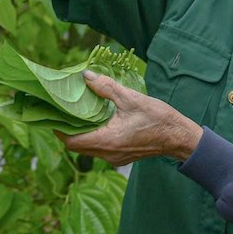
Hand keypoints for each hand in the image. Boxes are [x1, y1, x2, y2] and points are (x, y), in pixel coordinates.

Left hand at [57, 71, 203, 166]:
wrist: (179, 137)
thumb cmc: (157, 118)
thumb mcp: (131, 98)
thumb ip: (106, 88)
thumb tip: (86, 76)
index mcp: (107, 141)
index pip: (71, 141)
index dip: (59, 128)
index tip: (53, 113)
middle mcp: (107, 154)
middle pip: (77, 145)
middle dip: (67, 128)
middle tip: (62, 109)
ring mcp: (114, 157)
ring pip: (87, 148)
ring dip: (80, 132)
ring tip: (76, 112)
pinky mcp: (120, 156)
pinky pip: (99, 147)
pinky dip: (92, 135)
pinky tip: (95, 119)